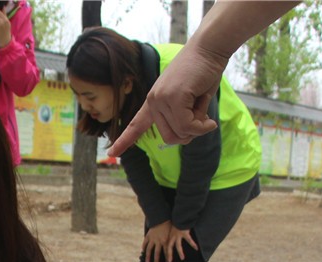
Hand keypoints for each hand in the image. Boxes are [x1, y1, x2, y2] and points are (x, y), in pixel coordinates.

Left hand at [108, 42, 225, 155]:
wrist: (210, 47)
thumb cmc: (203, 73)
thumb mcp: (191, 102)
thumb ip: (184, 118)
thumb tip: (185, 136)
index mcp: (154, 101)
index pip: (136, 124)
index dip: (124, 140)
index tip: (111, 153)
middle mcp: (154, 100)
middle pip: (169, 137)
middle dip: (189, 134)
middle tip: (203, 121)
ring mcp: (162, 98)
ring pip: (180, 133)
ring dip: (198, 128)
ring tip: (204, 107)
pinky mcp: (174, 97)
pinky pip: (188, 126)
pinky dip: (202, 126)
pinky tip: (210, 118)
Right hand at [142, 222, 171, 261]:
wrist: (162, 218)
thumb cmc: (168, 225)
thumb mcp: (171, 233)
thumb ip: (171, 240)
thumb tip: (175, 246)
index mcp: (165, 241)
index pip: (166, 251)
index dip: (167, 258)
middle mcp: (158, 241)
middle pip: (157, 253)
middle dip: (156, 261)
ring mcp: (152, 239)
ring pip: (149, 249)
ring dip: (148, 256)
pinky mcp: (148, 235)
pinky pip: (145, 242)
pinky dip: (143, 247)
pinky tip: (143, 251)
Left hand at [163, 225, 197, 261]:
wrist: (179, 215)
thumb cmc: (176, 222)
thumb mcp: (171, 229)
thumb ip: (171, 235)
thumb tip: (171, 240)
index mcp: (169, 236)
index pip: (166, 247)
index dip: (165, 253)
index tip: (166, 260)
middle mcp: (172, 237)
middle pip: (169, 248)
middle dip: (169, 255)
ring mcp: (178, 235)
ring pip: (178, 246)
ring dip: (180, 252)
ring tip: (182, 258)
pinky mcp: (184, 233)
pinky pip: (189, 240)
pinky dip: (193, 244)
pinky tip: (197, 248)